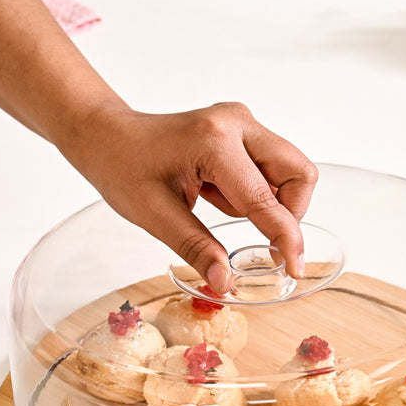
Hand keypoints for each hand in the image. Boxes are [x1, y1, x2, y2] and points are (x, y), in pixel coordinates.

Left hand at [63, 101, 317, 292]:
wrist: (108, 135)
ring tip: (220, 207)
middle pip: (298, 172)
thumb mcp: (155, 215)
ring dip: (271, 202)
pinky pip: (270, 168)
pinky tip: (218, 195)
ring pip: (289, 170)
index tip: (294, 268)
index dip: (286, 238)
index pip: (266, 199)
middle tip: (265, 242)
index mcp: (214, 142)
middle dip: (290, 214)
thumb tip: (224, 282)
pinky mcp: (242, 131)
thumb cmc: (122, 167)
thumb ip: (196, 248)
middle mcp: (237, 124)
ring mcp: (242, 123)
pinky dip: (258, 192)